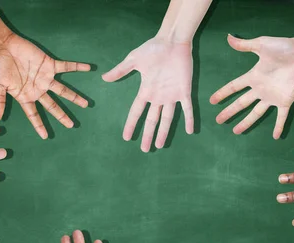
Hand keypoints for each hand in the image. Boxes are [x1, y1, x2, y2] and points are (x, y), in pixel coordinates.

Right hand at [0, 34, 90, 138]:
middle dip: (62, 116)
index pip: (33, 115)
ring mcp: (45, 78)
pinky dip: (77, 67)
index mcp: (25, 96)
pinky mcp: (49, 65)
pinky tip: (89, 68)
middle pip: (53, 106)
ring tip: (86, 104)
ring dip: (74, 97)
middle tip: (72, 125)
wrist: (2, 45)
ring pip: (63, 90)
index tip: (45, 137)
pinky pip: (66, 67)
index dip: (39, 125)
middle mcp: (38, 90)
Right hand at [102, 37, 194, 151]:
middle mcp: (158, 97)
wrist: (172, 40)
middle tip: (144, 150)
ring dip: (164, 132)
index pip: (136, 112)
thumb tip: (103, 78)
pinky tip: (190, 131)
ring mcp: (172, 95)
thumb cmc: (153, 48)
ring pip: (168, 118)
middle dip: (148, 135)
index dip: (131, 125)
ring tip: (160, 146)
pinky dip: (189, 119)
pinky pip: (187, 108)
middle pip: (152, 120)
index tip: (126, 137)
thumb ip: (120, 70)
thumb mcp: (134, 60)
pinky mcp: (184, 91)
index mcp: (146, 91)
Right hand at [210, 34, 293, 137]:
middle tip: (219, 121)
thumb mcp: (261, 44)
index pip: (234, 87)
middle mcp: (260, 89)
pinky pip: (281, 117)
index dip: (223, 93)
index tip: (212, 101)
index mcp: (254, 76)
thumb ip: (244, 45)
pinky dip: (278, 127)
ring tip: (236, 132)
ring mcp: (272, 97)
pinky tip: (275, 137)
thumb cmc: (285, 48)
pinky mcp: (285, 101)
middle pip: (241, 103)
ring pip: (256, 113)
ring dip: (246, 123)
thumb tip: (228, 37)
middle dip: (229, 112)